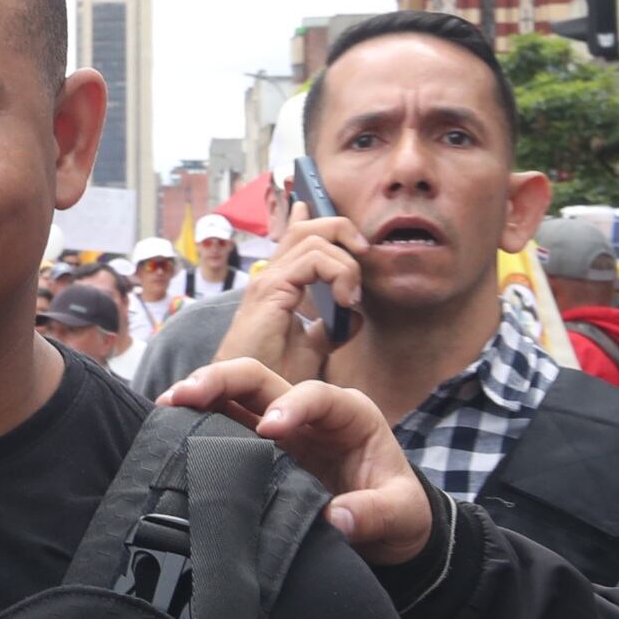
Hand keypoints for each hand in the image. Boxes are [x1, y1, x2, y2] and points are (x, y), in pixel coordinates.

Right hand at [160, 360, 432, 566]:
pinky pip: (219, 426)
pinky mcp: (253, 449)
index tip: (270, 431)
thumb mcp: (401, 516)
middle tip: (187, 395)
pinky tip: (166, 429)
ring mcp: (275, 428)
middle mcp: (307, 411)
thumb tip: (336, 518)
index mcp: (349, 415)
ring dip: (198, 395)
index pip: (317, 396)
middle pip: (259, 378)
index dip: (293, 406)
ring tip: (166, 406)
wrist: (383, 529)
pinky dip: (193, 423)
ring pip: (232, 396)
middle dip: (222, 380)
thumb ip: (375, 514)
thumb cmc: (397, 512)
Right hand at [213, 208, 365, 381]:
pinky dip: (339, 273)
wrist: (254, 399)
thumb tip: (353, 315)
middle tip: (364, 254)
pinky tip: (344, 300)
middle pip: (307, 226)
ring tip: (351, 293)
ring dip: (345, 260)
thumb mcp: (312, 348)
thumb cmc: (273, 376)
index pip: (296, 237)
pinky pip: (313, 259)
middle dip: (343, 230)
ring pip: (312, 236)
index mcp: (278, 285)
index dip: (318, 219)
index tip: (348, 233)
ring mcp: (268, 281)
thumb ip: (329, 329)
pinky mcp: (270, 290)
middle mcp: (270, 277)